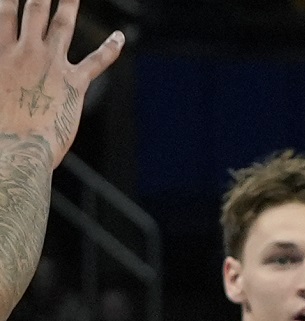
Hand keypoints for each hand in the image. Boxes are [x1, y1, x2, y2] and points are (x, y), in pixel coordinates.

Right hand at [0, 0, 123, 165]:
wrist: (16, 149)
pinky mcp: (75, 83)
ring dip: (70, 3)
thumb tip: (6, 76)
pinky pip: (97, 61)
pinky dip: (110, 48)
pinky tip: (120, 37)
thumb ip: (3, 71)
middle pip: (33, 9)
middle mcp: (26, 52)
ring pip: (62, 24)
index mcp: (1, 53)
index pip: (4, 13)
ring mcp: (51, 65)